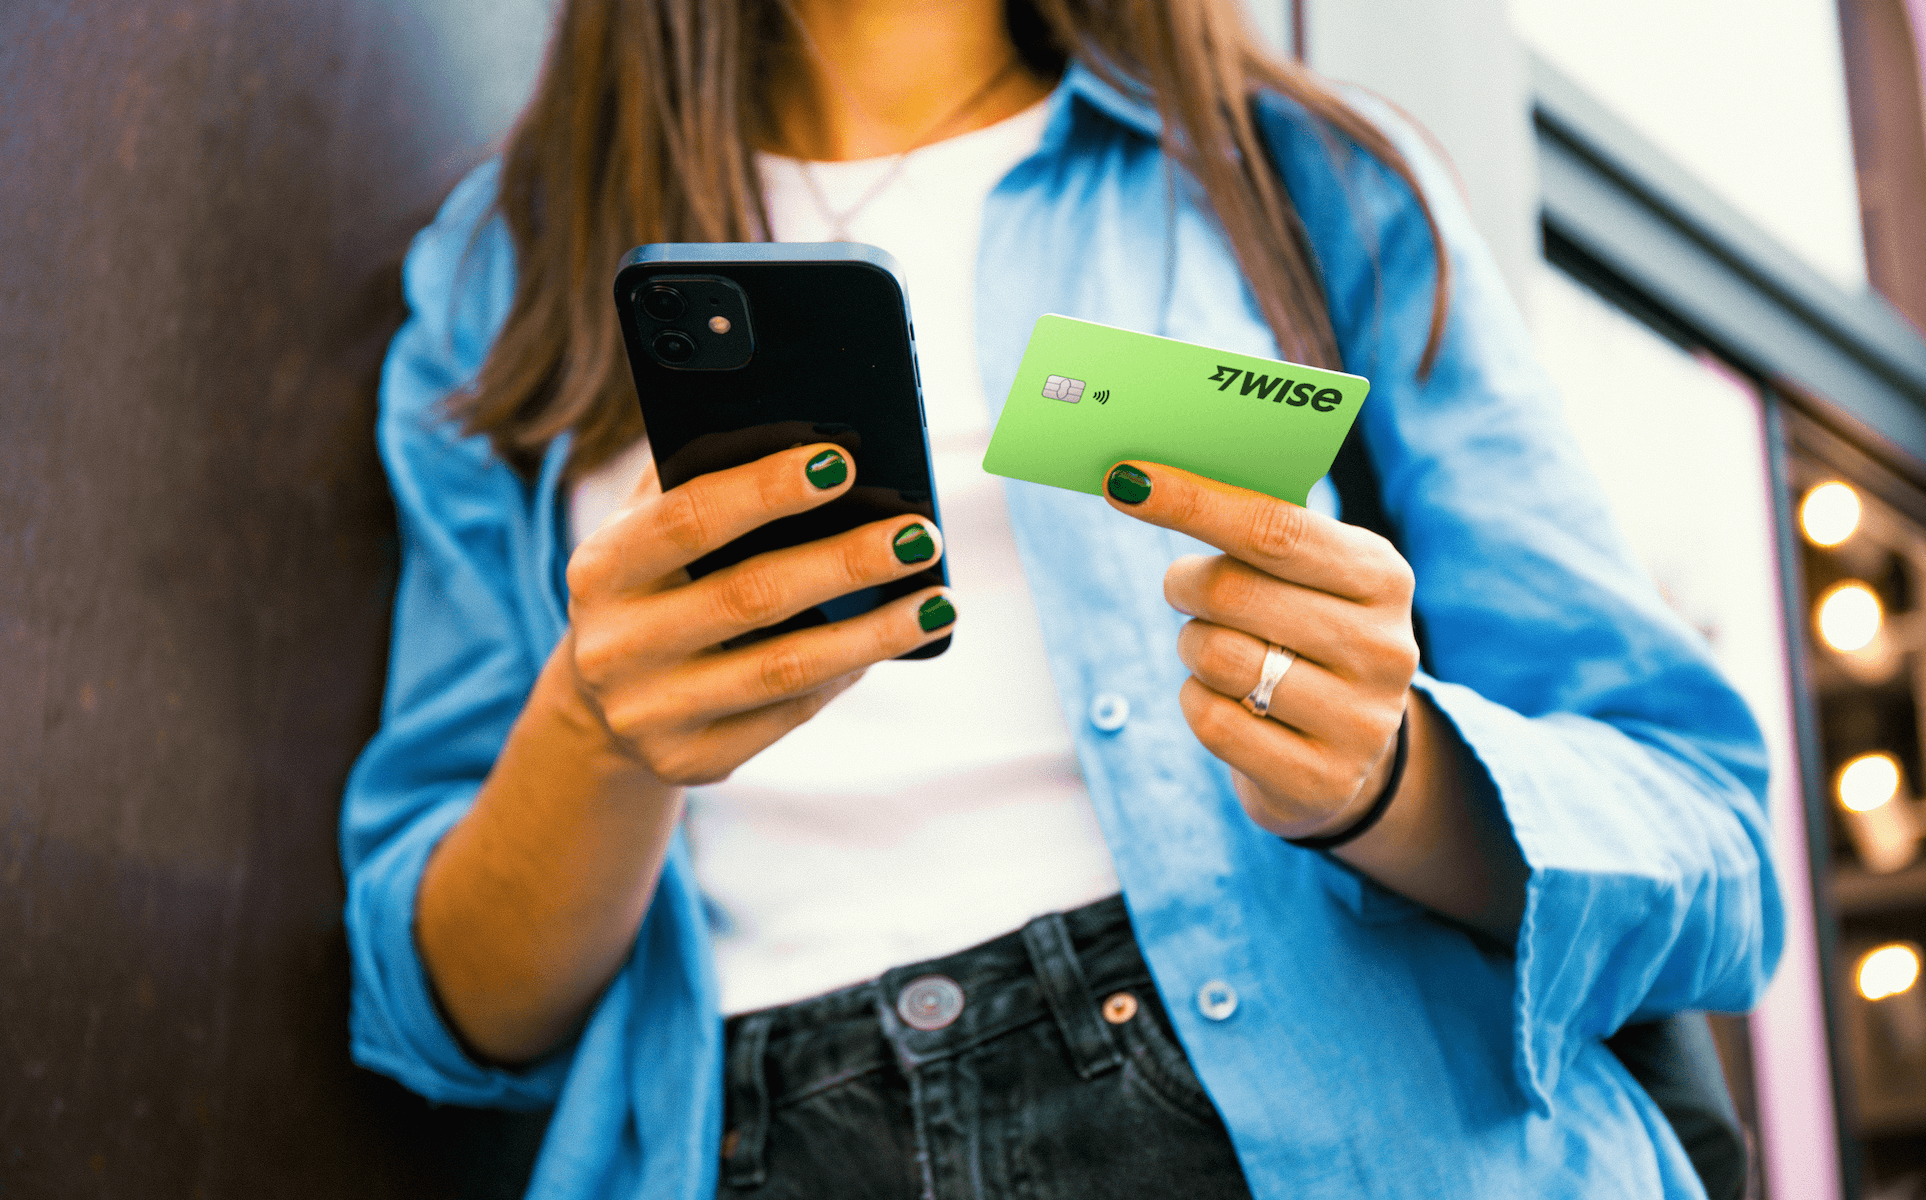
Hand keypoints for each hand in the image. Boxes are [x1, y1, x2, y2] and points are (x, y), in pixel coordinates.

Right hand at [563, 441, 953, 785]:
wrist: (601, 706)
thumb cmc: (653, 583)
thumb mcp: (648, 530)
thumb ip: (700, 474)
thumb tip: (806, 430)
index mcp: (601, 568)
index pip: (690, 518)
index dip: (766, 489)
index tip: (843, 462)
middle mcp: (615, 646)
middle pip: (750, 596)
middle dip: (846, 562)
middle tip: (920, 536)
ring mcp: (649, 712)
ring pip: (784, 668)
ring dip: (873, 633)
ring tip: (937, 603)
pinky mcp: (691, 761)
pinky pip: (789, 712)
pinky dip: (847, 672)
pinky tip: (891, 641)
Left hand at [1101, 461, 1417, 839]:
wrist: (1344, 752)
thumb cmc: (1303, 635)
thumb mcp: (1307, 577)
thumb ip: (1257, 530)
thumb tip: (1150, 479)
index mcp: (1382, 576)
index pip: (1275, 528)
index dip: (1194, 502)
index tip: (1127, 480)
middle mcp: (1384, 647)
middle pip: (1232, 592)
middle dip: (1186, 585)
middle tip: (1184, 589)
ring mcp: (1359, 721)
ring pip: (1215, 656)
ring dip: (1192, 645)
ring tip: (1217, 649)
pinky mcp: (1319, 780)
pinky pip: (1210, 719)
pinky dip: (1197, 700)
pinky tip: (1227, 700)